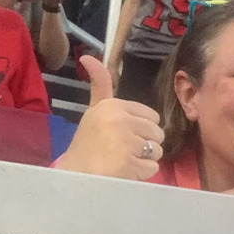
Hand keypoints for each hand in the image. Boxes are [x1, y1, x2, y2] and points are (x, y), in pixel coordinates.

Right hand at [56, 55, 162, 179]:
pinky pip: (152, 168)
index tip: (121, 136)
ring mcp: (124, 141)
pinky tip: (125, 172)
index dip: (141, 130)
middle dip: (146, 145)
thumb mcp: (94, 111)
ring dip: (144, 160)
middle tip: (123, 151)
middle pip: (158, 133)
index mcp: (113, 105)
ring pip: (157, 151)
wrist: (75, 176)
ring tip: (123, 161)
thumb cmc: (88, 144)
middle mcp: (119, 119)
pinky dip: (141, 174)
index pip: (152, 117)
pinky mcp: (128, 162)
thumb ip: (100, 86)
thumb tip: (89, 57)